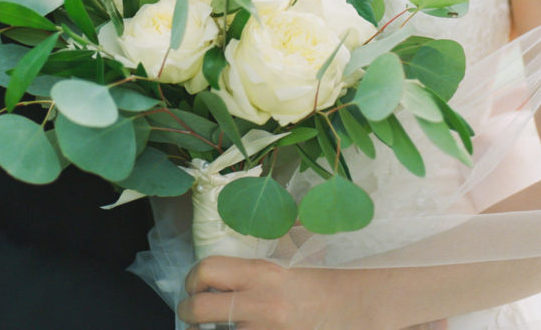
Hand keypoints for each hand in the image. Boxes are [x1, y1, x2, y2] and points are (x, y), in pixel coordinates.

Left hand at [178, 256, 360, 329]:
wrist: (353, 309)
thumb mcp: (295, 255)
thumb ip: (271, 242)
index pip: (209, 269)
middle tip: (189, 312)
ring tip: (203, 329)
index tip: (192, 284)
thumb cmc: (324, 280)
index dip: (193, 277)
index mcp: (262, 273)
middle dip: (187, 312)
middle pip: (200, 309)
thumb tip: (249, 221)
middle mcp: (258, 305)